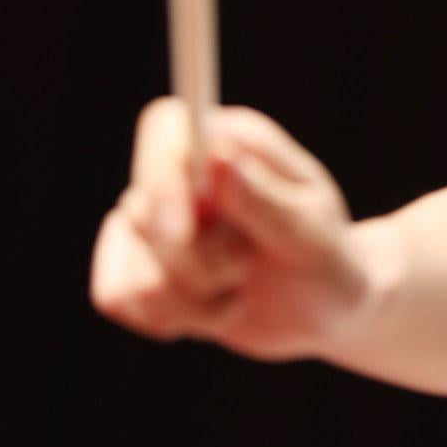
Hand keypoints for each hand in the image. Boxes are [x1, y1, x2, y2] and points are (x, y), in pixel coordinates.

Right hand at [90, 98, 366, 361]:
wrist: (327, 309)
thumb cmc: (330, 262)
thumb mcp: (313, 237)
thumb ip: (265, 200)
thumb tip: (217, 155)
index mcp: (232, 144)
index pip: (164, 128)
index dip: (160, 174)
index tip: (185, 230)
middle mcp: (184, 174)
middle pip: (142, 211)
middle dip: (197, 263)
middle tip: (246, 267)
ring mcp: (156, 219)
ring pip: (132, 268)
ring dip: (192, 300)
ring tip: (237, 291)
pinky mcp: (139, 263)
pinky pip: (116, 296)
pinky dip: (170, 318)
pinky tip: (212, 312)